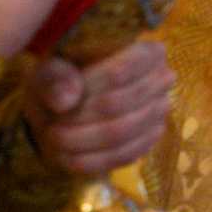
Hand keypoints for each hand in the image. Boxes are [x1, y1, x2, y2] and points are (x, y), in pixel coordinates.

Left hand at [22, 41, 175, 176]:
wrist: (73, 105)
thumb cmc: (64, 80)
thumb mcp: (52, 72)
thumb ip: (55, 81)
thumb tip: (65, 102)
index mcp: (144, 51)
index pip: (119, 70)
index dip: (87, 88)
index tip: (56, 102)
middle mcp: (161, 78)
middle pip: (118, 104)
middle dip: (79, 118)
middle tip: (49, 126)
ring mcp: (159, 111)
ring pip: (120, 132)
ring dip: (81, 140)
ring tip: (54, 139)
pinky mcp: (150, 140)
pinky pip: (123, 155)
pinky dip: (91, 160)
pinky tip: (67, 157)